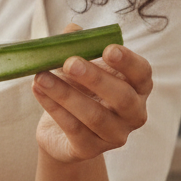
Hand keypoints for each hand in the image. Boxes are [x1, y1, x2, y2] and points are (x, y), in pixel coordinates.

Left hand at [31, 23, 151, 163]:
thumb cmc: (78, 88)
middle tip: (69, 62)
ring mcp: (115, 135)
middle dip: (95, 78)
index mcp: (137, 87)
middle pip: (122, 97)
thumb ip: (78, 45)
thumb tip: (72, 30)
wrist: (60, 131)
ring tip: (41, 76)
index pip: (142, 73)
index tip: (108, 49)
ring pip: (94, 115)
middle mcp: (133, 114)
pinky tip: (37, 89)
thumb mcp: (79, 64)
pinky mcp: (90, 150)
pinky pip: (73, 128)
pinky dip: (53, 107)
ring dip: (65, 93)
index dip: (128, 61)